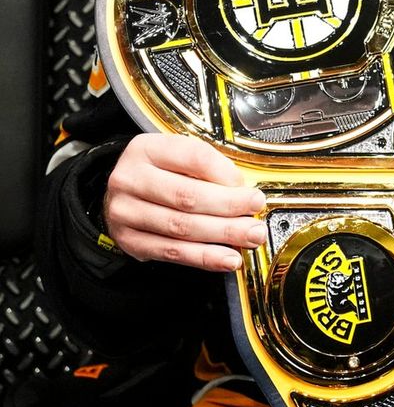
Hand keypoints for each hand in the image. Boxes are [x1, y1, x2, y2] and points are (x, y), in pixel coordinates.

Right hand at [104, 133, 266, 271]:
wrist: (125, 191)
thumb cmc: (161, 171)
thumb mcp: (179, 156)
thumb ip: (209, 168)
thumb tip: (244, 192)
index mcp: (148, 149)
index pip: (195, 158)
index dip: (227, 174)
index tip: (249, 187)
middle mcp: (131, 179)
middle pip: (188, 196)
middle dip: (230, 207)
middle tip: (256, 212)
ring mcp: (126, 212)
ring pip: (182, 227)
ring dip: (223, 235)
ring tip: (250, 236)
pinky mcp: (129, 240)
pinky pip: (172, 252)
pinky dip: (204, 257)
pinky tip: (227, 257)